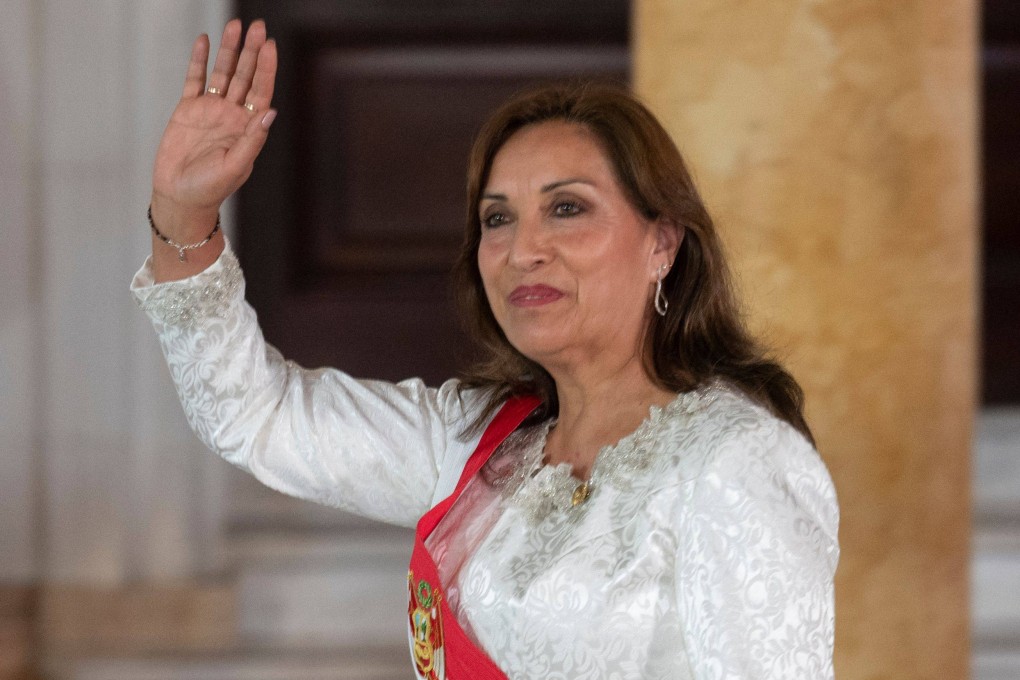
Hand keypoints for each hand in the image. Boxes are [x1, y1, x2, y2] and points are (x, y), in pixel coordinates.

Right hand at [151, 19, 276, 239]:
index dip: (265, 68)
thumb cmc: (210, 188)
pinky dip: (199, 60)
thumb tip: (270, 113)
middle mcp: (232, 115)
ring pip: (222, 73)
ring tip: (235, 25)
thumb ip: (252, 139)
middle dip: (251, 51)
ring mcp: (210, 109)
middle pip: (244, 76)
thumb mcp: (235, 166)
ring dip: (229, 50)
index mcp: (247, 127)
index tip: (269, 46)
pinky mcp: (188, 109)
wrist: (179, 196)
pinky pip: (194, 79)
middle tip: (257, 25)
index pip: (260, 91)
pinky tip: (205, 41)